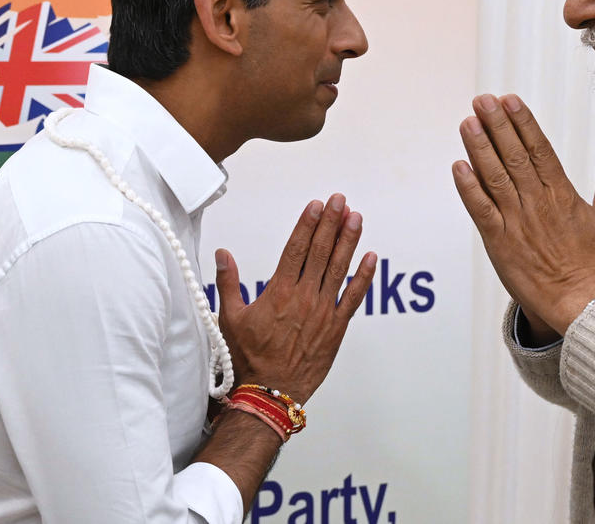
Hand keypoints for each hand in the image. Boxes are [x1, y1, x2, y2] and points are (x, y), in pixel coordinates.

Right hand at [213, 194, 375, 403]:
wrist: (269, 393)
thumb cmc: (247, 358)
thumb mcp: (229, 318)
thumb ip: (228, 282)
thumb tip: (223, 254)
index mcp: (279, 292)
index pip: (296, 249)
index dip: (308, 224)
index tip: (317, 204)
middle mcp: (304, 297)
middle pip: (321, 251)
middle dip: (331, 223)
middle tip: (340, 200)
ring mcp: (323, 312)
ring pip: (339, 269)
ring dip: (348, 241)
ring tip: (355, 217)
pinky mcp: (336, 328)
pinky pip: (354, 298)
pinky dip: (363, 277)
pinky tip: (372, 257)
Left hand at [452, 94, 594, 334]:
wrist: (581, 303)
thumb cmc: (594, 264)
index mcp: (562, 194)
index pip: (539, 149)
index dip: (523, 122)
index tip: (510, 101)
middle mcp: (537, 202)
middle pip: (514, 155)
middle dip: (497, 124)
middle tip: (483, 100)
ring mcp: (517, 221)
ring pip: (495, 176)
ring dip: (479, 147)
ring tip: (468, 122)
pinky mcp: (500, 242)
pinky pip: (481, 210)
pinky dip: (469, 188)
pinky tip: (458, 166)